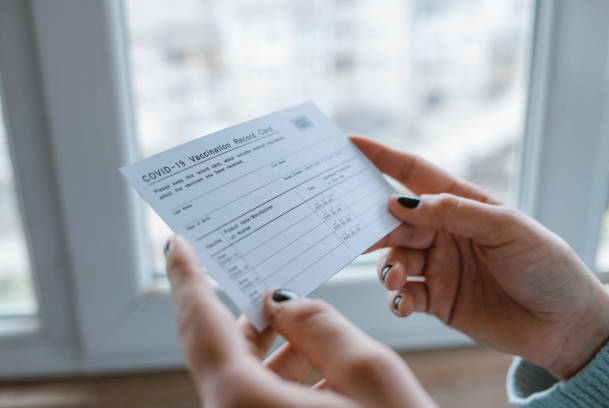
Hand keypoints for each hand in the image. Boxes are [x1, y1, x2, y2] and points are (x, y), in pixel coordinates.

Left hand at [164, 235, 436, 407]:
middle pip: (221, 351)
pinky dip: (279, 376)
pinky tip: (314, 361)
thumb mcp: (372, 377)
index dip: (187, 278)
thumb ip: (322, 326)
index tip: (177, 243)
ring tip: (300, 317)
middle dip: (245, 312)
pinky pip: (256, 399)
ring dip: (270, 345)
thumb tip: (283, 304)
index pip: (202, 326)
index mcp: (245, 403)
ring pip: (241, 378)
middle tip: (261, 273)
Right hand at [352, 136, 608, 379]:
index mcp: (460, 203)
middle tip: (357, 230)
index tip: (349, 144)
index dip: (380, 157)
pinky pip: (403, 295)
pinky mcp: (436, 300)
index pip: (412, 174)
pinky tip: (404, 302)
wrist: (565, 324)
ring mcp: (438, 266)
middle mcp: (442, 232)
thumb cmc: (545, 264)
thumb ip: (452, 212)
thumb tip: (400, 202)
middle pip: (394, 220)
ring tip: (398, 277)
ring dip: (387, 267)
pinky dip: (396, 299)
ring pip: (392, 259)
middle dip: (373, 224)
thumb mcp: (505, 228)